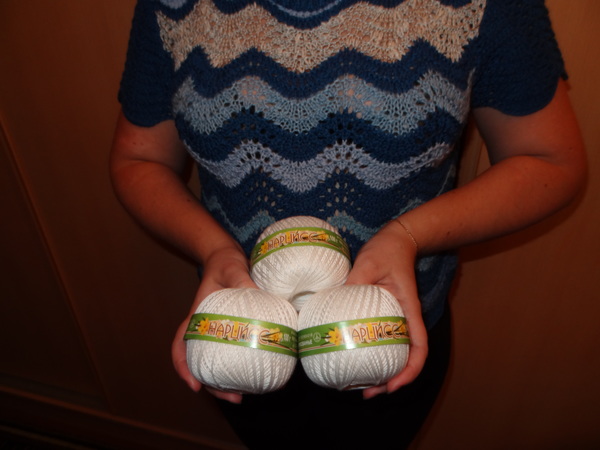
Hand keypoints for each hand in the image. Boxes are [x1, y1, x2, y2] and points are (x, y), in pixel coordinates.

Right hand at [171, 245, 256, 402]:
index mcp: (197, 317)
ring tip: (246, 395)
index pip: (180, 344)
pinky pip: (234, 353)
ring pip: (216, 363)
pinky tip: (259, 374)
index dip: (183, 366)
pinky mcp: (233, 331)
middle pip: (200, 364)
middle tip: (235, 398)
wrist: (228, 258)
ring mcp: (218, 332)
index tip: (194, 384)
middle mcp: (204, 329)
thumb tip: (257, 292)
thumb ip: (241, 279)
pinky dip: (241, 367)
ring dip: (227, 383)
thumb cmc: (224, 263)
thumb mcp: (231, 268)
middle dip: (212, 386)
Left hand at [344, 219, 427, 399]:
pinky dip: (370, 353)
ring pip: (394, 352)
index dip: (410, 371)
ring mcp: (395, 318)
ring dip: (380, 372)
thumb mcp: (370, 261)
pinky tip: (351, 357)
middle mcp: (405, 319)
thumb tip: (337, 298)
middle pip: (406, 358)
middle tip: (367, 393)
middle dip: (390, 381)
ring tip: (357, 385)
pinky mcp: (383, 314)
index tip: (392, 385)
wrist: (396, 239)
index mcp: (409, 310)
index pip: (420, 348)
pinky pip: (381, 338)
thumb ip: (357, 278)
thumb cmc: (387, 250)